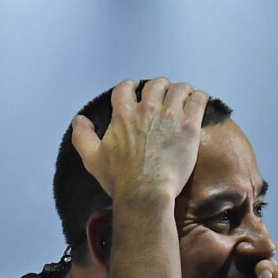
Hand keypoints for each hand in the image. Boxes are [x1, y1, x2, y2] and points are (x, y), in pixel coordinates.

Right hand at [69, 78, 206, 207]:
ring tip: (185, 98)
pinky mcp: (189, 126)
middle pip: (156, 84)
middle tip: (165, 97)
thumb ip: (82, 136)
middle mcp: (147, 108)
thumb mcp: (92, 158)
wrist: (146, 193)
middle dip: (160, 88)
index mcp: (123, 113)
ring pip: (179, 88)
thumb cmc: (120, 179)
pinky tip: (198, 102)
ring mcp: (170, 115)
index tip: (137, 90)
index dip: (132, 86)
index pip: (126, 87)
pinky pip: (198, 100)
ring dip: (181, 91)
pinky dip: (199, 97)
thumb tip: (79, 119)